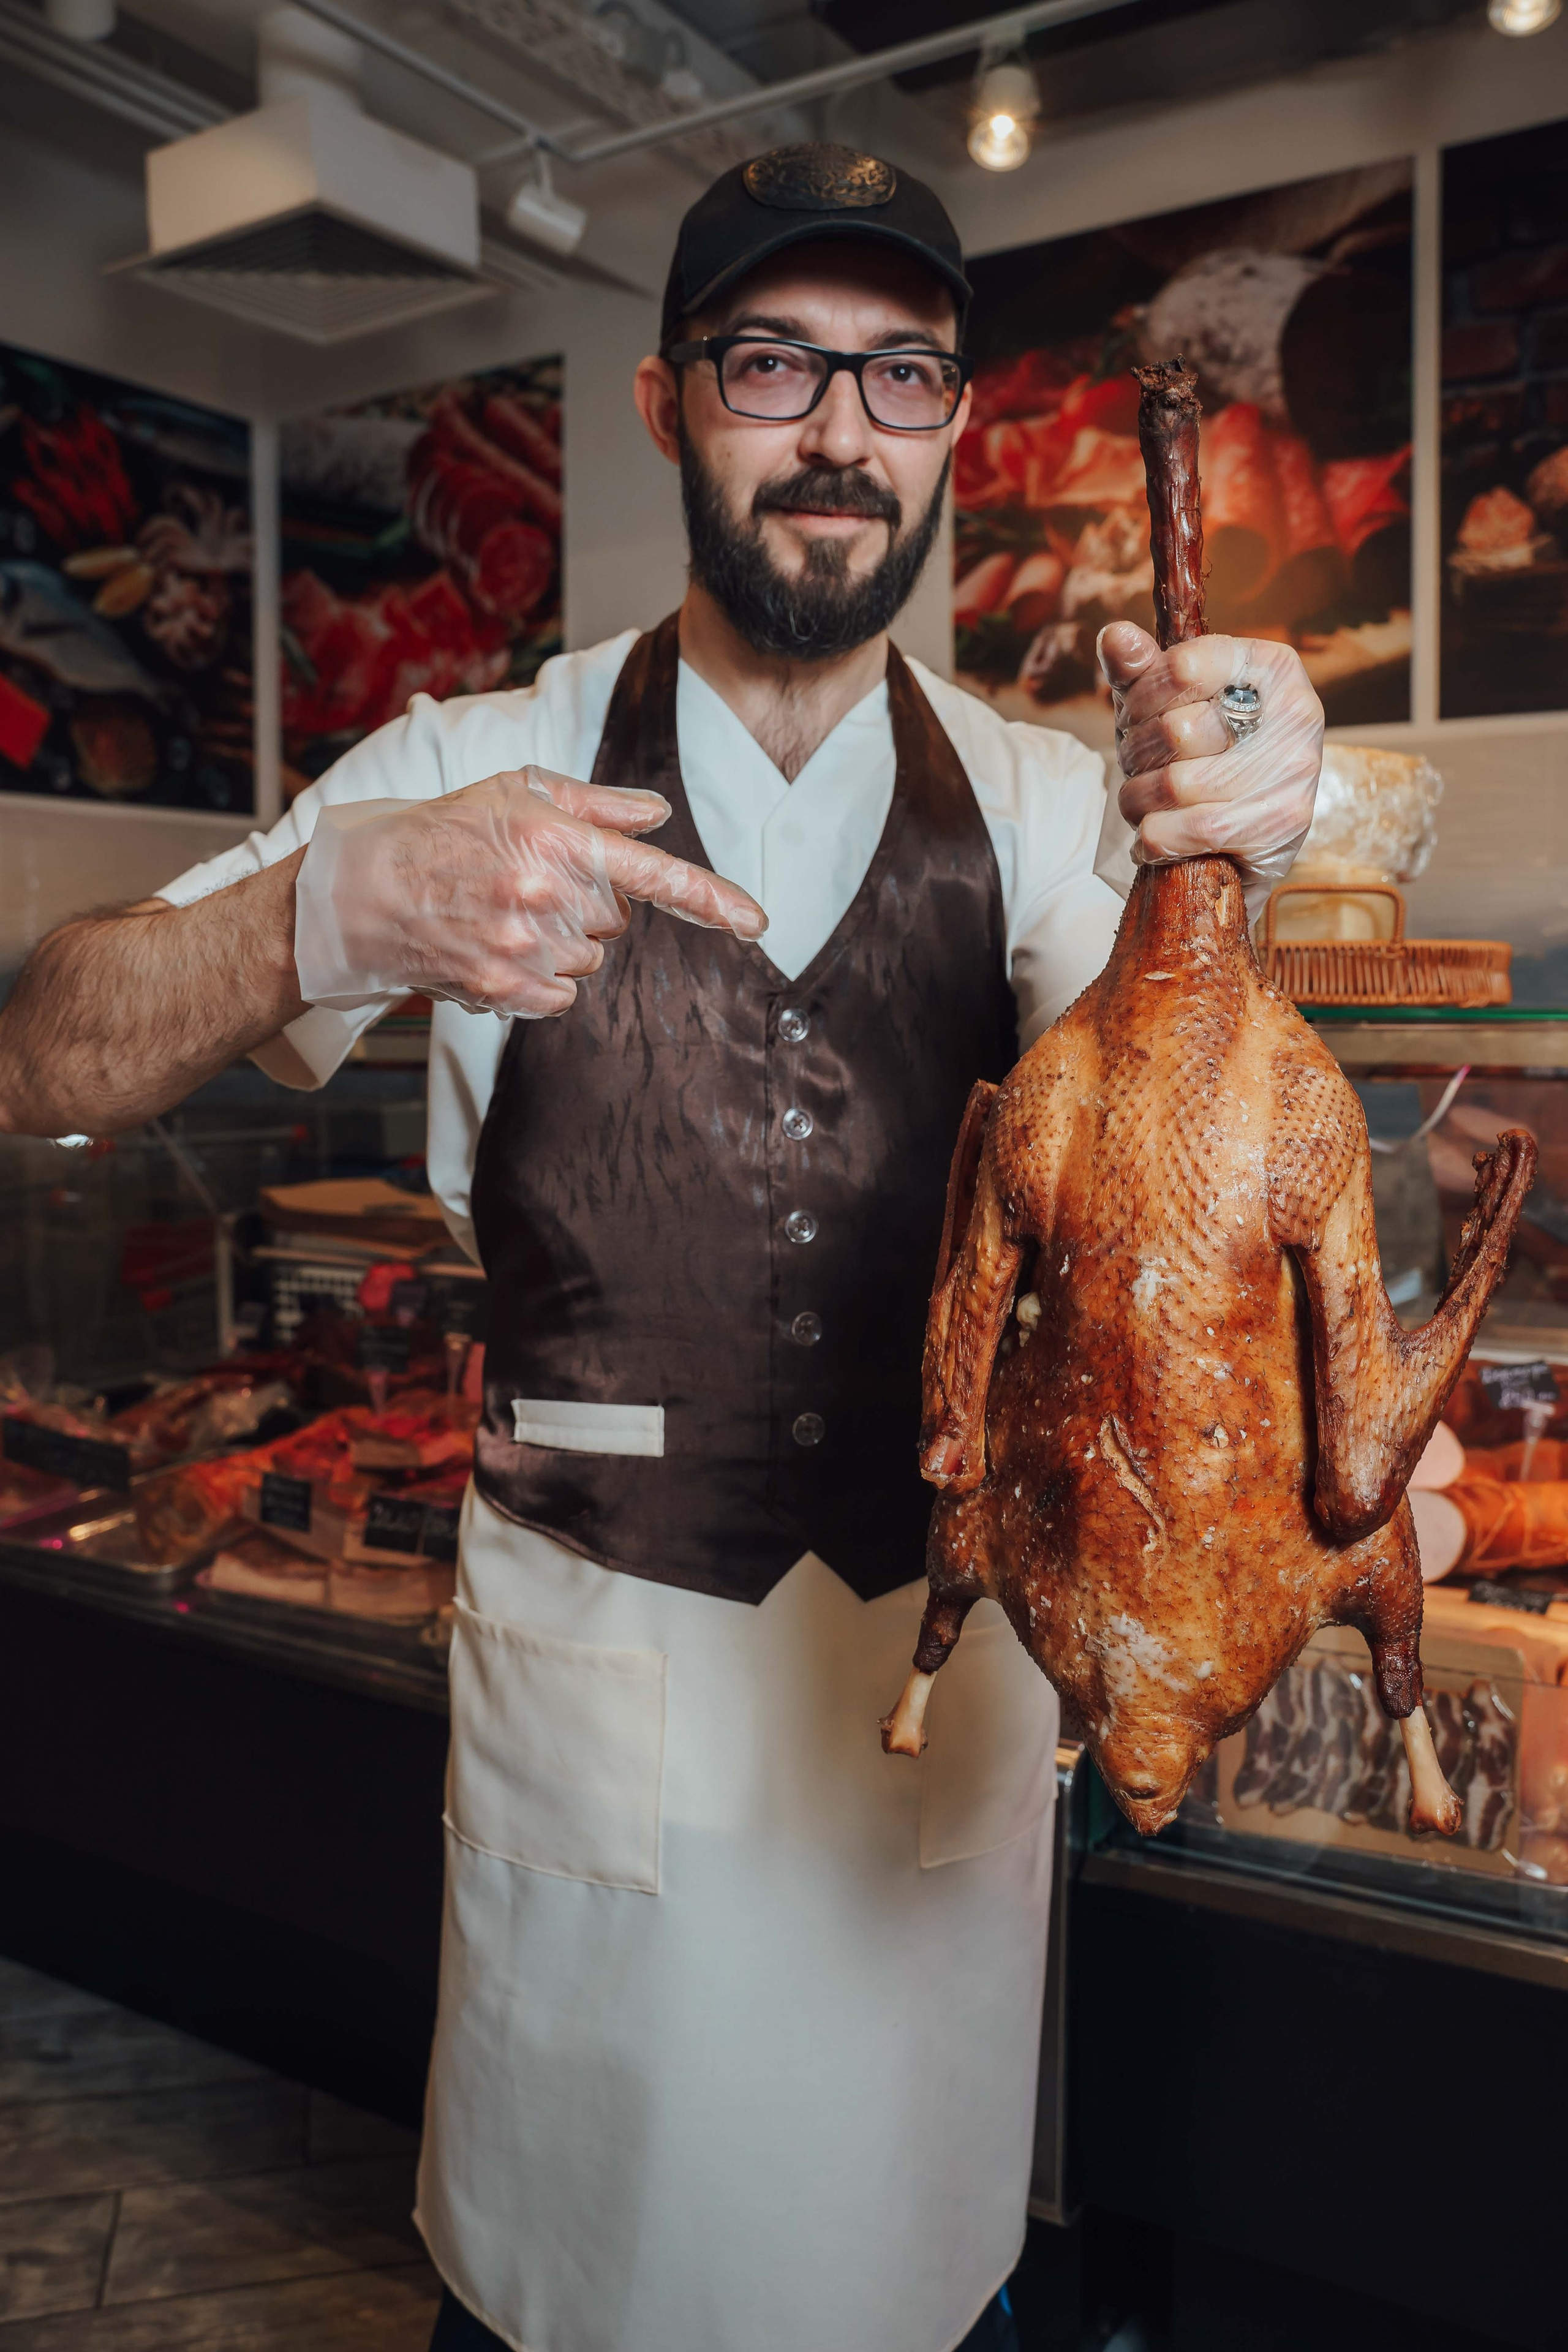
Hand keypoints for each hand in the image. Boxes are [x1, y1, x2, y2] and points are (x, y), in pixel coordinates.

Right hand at [293, 768, 766, 1017]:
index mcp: (554, 840)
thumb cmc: (441, 833)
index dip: (711, 899)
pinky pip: (563, 994)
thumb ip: (595, 806)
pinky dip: (542, 978)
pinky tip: (498, 947)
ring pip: (590, 958)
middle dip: (586, 903)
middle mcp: (545, 896)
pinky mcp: (505, 990)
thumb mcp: (516, 793)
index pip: (652, 875)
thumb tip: (657, 816)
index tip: (756, 920)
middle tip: (527, 882)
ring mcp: (524, 949)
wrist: (362, 893)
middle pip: (616, 919)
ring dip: (561, 941)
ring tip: (502, 913)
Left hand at [1098, 624, 1322, 905]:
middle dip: (1136, 755)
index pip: (1181, 668)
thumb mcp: (1170, 703)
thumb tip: (1114, 637)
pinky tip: (1157, 834)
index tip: (1134, 717)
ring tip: (1145, 802)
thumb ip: (1141, 669)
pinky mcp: (1282, 824)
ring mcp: (1293, 770)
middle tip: (1140, 766)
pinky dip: (1156, 837)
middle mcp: (1295, 711)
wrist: (1255, 831)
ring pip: (1176, 785)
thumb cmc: (1207, 753)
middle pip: (1175, 731)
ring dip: (1139, 799)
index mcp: (1270, 666)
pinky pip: (1190, 830)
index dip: (1139, 698)